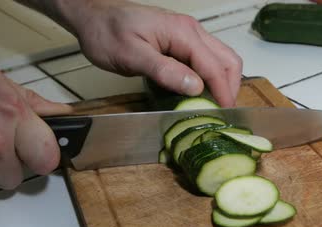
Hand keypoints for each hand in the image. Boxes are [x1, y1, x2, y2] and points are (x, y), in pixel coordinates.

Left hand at [36, 0, 242, 106]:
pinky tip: (199, 93)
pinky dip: (208, 77)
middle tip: (222, 112)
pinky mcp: (178, 41)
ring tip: (213, 105)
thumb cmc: (106, 33)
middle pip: (226, 59)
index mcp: (182, 32)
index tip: (224, 113)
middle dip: (229, 86)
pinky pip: (203, 59)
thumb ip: (165, 71)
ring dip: (221, 82)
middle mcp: (190, 31)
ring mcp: (186, 35)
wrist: (92, 17)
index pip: (214, 65)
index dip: (222, 91)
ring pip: (218, 58)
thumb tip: (196, 87)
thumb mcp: (132, 55)